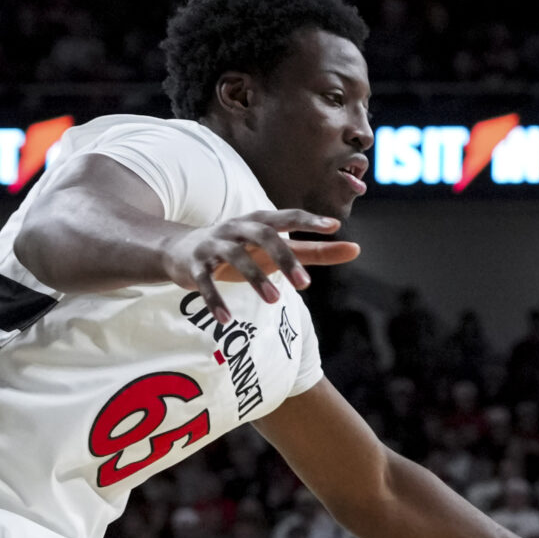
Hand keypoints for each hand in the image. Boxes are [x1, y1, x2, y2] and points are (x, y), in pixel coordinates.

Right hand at [162, 210, 359, 313]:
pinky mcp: (196, 265)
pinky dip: (215, 299)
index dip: (308, 220)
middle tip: (305, 284)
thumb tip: (356, 249)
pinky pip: (205, 281)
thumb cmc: (243, 249)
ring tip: (274, 301)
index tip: (334, 226)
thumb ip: (316, 252)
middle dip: (284, 257)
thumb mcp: (277, 250)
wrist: (182, 252)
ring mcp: (215, 245)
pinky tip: (227, 320)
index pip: (287, 217)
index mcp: (259, 222)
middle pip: (263, 234)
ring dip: (255, 278)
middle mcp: (237, 228)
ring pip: (235, 256)